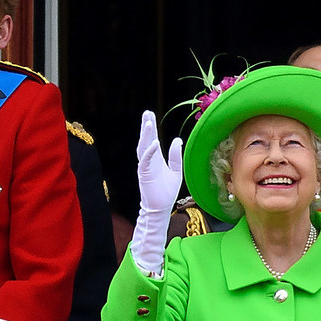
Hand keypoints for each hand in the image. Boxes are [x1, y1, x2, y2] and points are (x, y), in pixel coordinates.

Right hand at [131, 111, 182, 273]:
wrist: (160, 208)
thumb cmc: (167, 191)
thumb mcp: (176, 171)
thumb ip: (176, 156)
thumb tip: (177, 139)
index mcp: (155, 159)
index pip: (151, 139)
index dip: (150, 127)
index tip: (149, 115)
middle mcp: (148, 161)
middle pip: (145, 140)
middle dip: (146, 126)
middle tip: (146, 113)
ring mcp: (145, 167)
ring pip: (143, 147)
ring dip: (145, 135)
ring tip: (148, 122)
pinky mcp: (145, 174)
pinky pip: (146, 160)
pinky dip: (150, 150)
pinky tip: (154, 142)